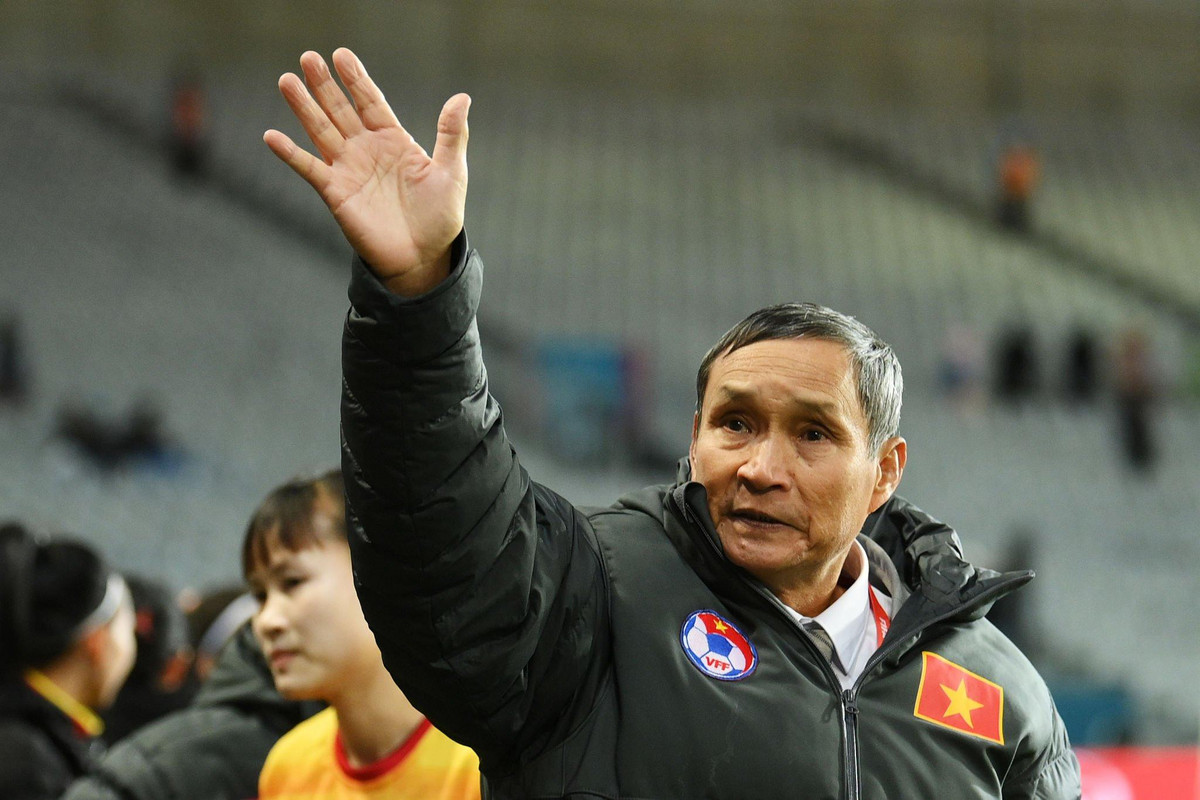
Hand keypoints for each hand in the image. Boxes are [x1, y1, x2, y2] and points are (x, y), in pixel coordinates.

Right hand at [264, 48, 469, 295]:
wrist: (423, 257)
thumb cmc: (440, 216)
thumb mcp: (452, 172)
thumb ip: (452, 134)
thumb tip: (462, 97)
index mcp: (394, 140)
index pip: (370, 102)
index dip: (356, 79)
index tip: (341, 55)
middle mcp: (367, 150)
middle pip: (340, 110)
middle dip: (324, 84)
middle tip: (308, 57)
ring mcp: (348, 170)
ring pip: (321, 131)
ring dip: (303, 107)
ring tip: (286, 80)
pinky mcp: (335, 193)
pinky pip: (309, 168)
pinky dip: (290, 153)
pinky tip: (272, 136)